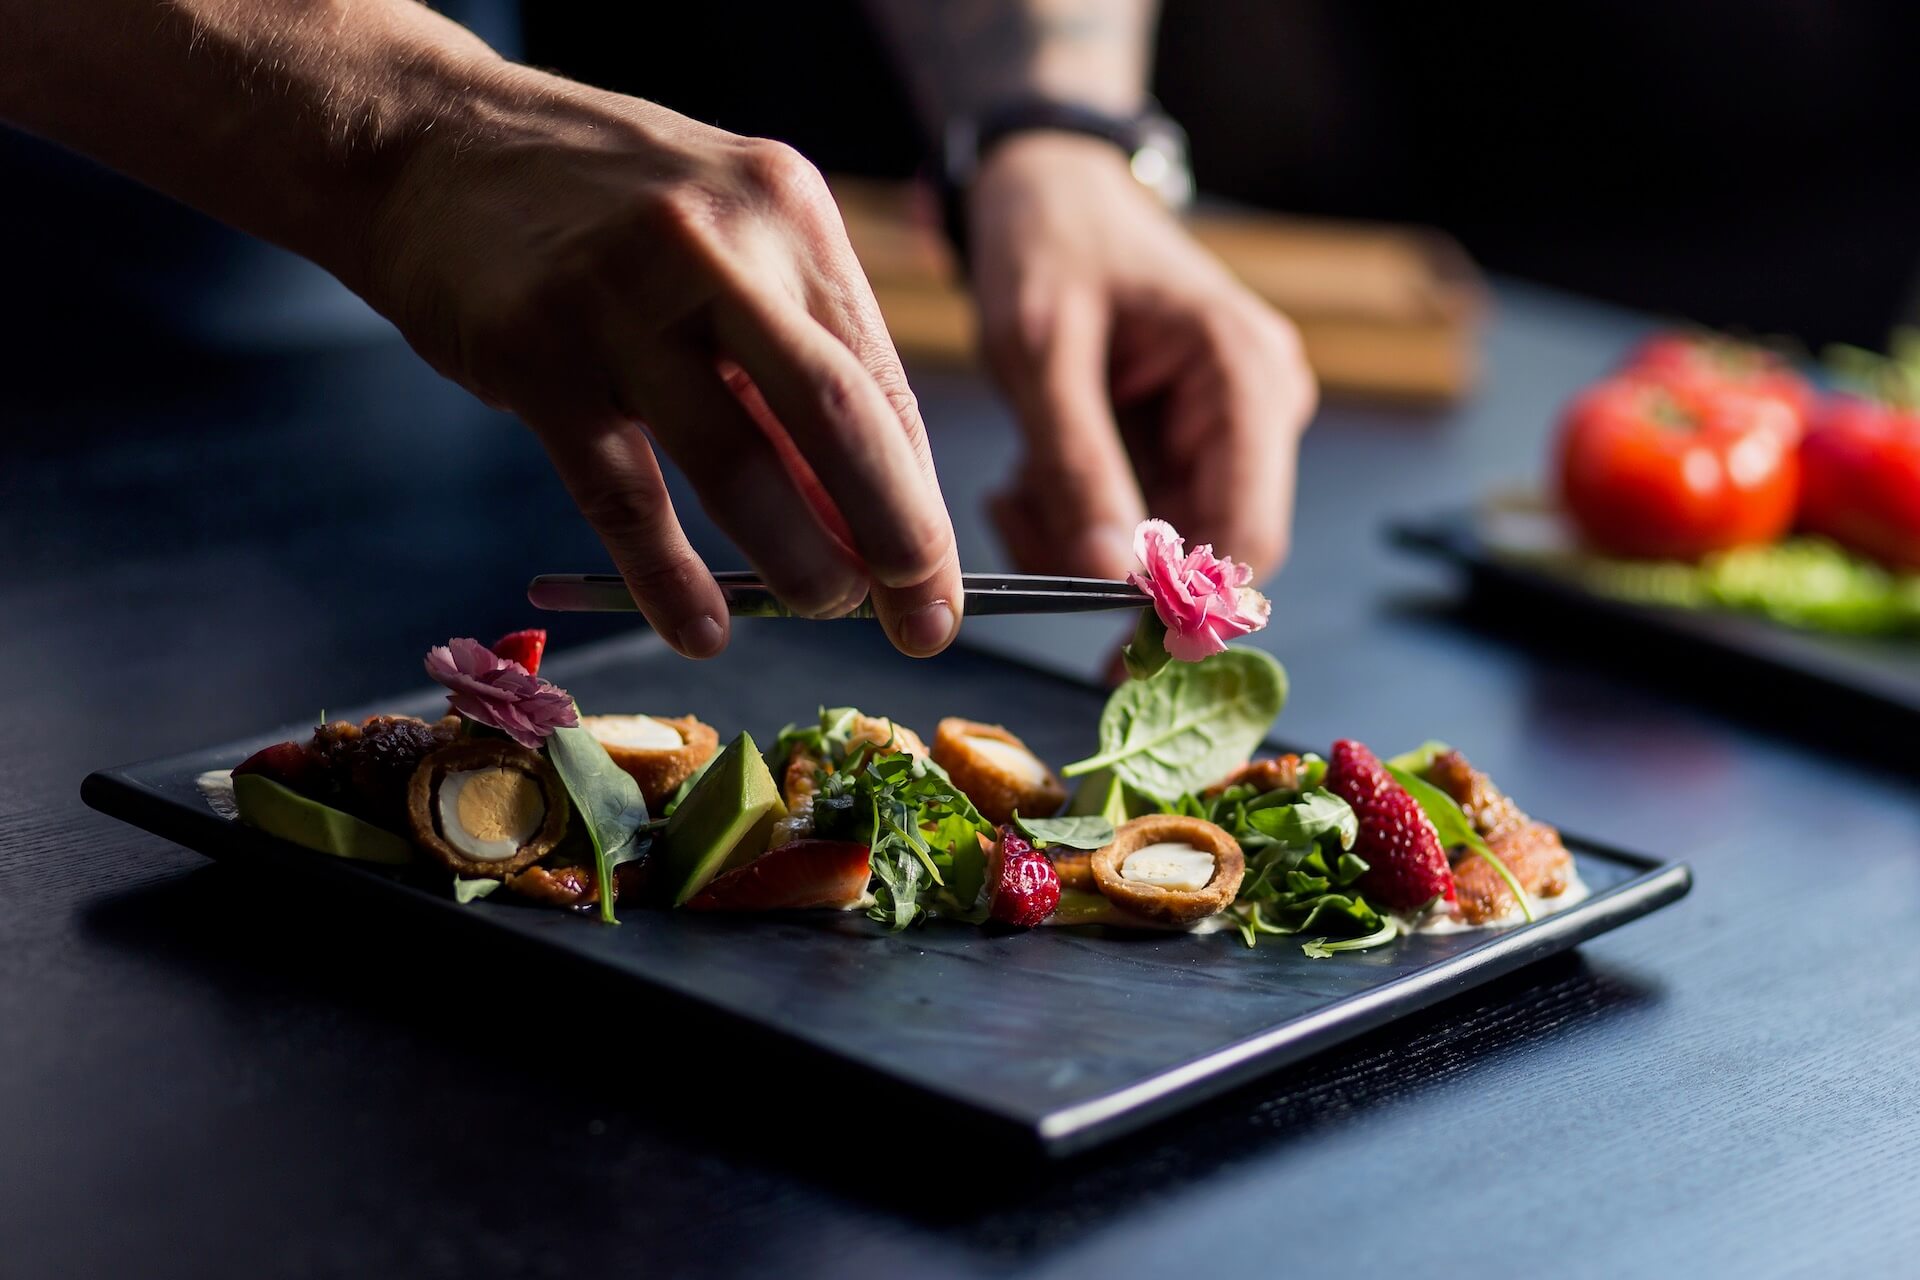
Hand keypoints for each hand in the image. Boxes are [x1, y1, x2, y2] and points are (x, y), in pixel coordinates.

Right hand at [361, 66, 961, 658]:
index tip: (935, 583)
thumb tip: (855, 518)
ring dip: (796, 562)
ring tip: (820, 610)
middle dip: (897, 536)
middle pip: (839, 417)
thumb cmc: (597, 210)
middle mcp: (719, 243)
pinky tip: (701, 628)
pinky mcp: (535, 352)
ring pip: (738, 464)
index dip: (919, 498)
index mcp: (787, 211)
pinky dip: (670, 577)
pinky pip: (623, 493)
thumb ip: (783, 361)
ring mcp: (622, 295)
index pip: (881, 381)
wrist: (427, 142)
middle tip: (921, 623)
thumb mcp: (721, 240)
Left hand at [966, 133, 1315, 581]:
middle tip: (1017, 522)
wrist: (1045, 189)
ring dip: (1076, 542)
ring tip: (1014, 486)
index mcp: (1245, 377)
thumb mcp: (1041, 353)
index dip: (1185, 605)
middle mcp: (1256, 411)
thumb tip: (1109, 579)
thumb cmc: (1049, 244)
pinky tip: (1029, 477)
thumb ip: (1078, 467)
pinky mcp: (1183, 446)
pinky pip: (1136, 523)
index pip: (1249, 535)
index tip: (1104, 642)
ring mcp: (1225, 432)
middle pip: (1202, 553)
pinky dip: (1074, 520)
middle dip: (1105, 564)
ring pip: (1160, 550)